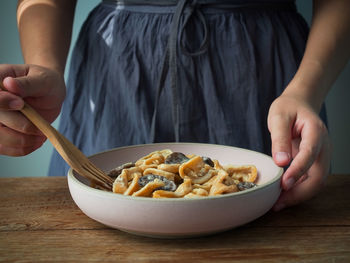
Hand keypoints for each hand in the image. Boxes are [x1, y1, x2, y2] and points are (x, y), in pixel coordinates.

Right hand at [0, 64, 65, 155]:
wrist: (50, 92)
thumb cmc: (45, 81)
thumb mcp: (42, 79)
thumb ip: (27, 83)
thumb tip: (9, 84)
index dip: (1, 102)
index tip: (20, 103)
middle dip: (19, 125)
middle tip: (39, 127)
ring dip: (21, 141)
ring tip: (41, 137)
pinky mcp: (2, 133)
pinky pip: (4, 148)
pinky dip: (21, 149)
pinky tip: (36, 142)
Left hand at [268, 94, 330, 210]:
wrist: (299, 104)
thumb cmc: (288, 108)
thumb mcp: (278, 117)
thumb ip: (280, 138)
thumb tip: (280, 161)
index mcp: (315, 132)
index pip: (310, 154)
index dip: (298, 171)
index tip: (284, 184)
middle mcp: (323, 147)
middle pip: (318, 176)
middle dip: (299, 192)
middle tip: (278, 202)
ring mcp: (321, 156)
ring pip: (316, 182)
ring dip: (298, 195)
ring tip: (277, 204)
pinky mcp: (315, 162)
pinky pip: (310, 180)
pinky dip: (298, 190)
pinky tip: (283, 196)